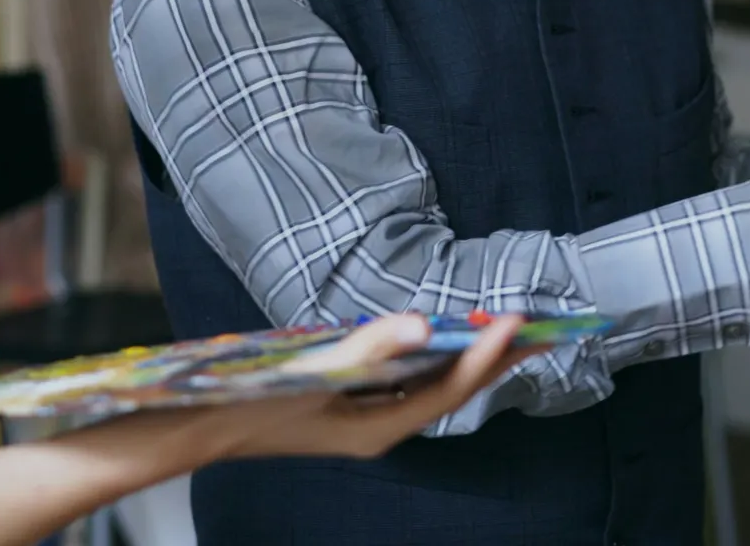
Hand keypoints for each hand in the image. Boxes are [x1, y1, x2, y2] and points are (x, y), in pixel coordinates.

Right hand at [192, 314, 545, 461]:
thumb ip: (369, 348)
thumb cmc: (254, 403)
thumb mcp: (313, 375)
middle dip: (497, 359)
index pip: (450, 388)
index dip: (487, 354)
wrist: (205, 425)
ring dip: (472, 355)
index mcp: (379, 429)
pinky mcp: (355, 403)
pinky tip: (447, 336)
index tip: (519, 320)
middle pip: (454, 388)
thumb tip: (423, 324)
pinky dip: (437, 354)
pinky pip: (412, 378)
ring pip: (436, 382)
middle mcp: (382, 427)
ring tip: (509, 330)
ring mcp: (370, 416)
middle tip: (544, 329)